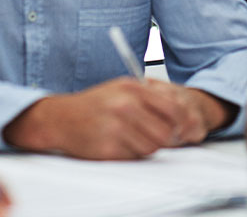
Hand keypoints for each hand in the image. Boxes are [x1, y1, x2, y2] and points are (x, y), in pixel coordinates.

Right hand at [3, 77, 218, 159]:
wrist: (62, 118)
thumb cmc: (96, 103)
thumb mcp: (121, 88)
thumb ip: (148, 96)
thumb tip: (178, 113)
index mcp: (132, 89)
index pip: (172, 108)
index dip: (182, 121)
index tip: (183, 129)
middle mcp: (125, 107)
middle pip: (165, 133)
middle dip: (166, 139)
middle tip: (159, 138)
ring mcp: (115, 128)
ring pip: (151, 148)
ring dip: (147, 147)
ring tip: (134, 138)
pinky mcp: (107, 149)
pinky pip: (133, 158)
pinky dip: (131, 154)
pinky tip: (120, 144)